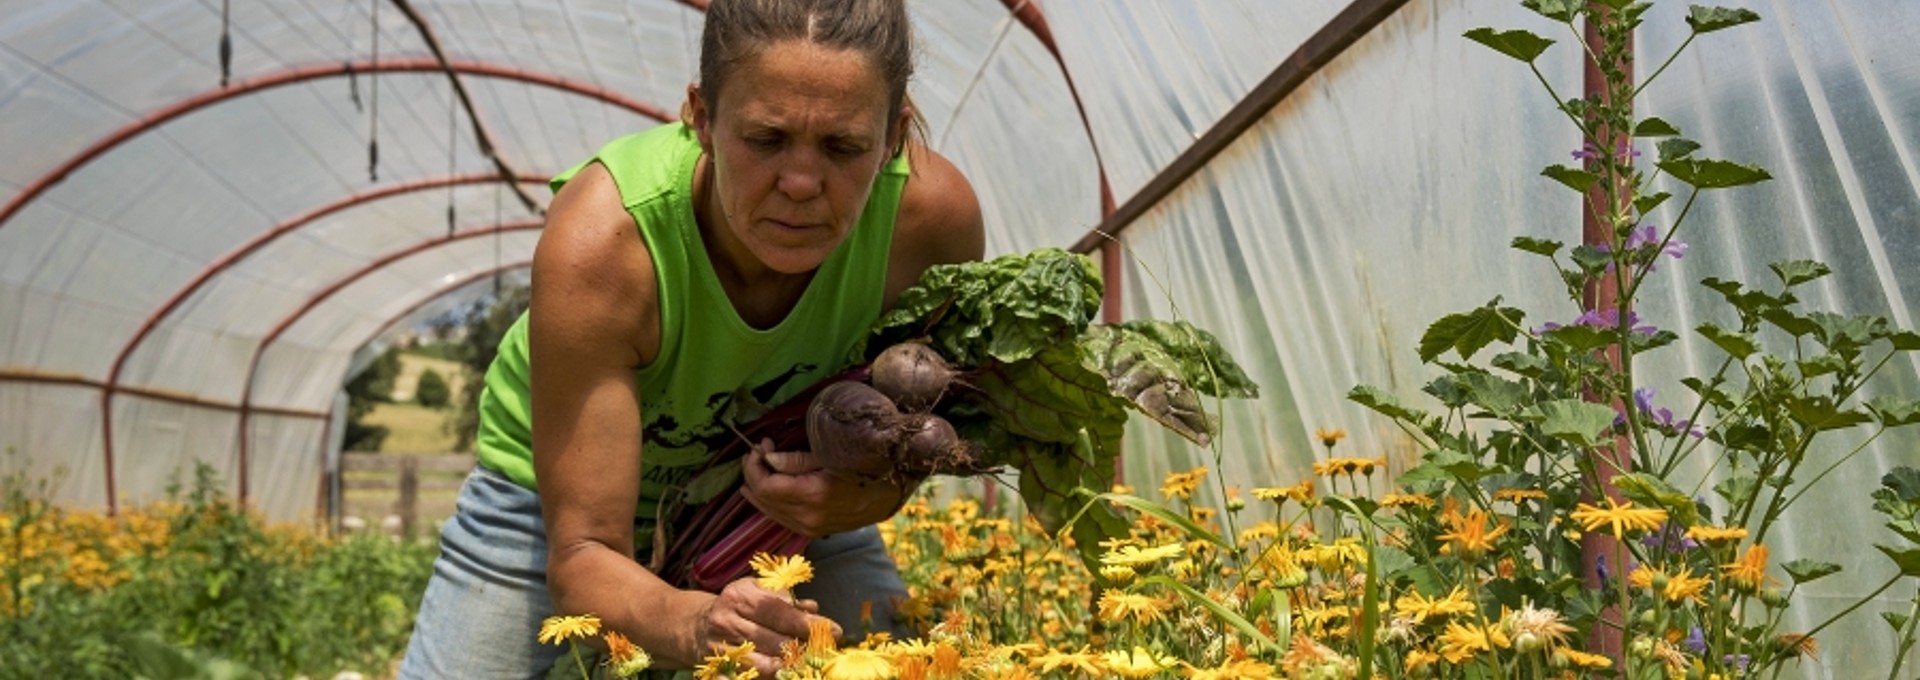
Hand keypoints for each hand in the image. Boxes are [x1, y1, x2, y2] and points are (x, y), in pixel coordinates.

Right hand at [693, 577, 838, 675]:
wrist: (695, 627)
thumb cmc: (737, 607)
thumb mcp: (758, 591)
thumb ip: (786, 598)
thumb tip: (813, 608)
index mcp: (739, 596)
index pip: (780, 611)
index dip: (808, 623)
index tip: (834, 630)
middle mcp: (727, 621)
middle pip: (774, 640)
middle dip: (804, 647)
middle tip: (825, 651)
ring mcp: (719, 648)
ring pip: (763, 664)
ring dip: (790, 666)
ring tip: (808, 664)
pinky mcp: (716, 670)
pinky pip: (749, 678)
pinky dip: (769, 677)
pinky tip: (785, 674)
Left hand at [741, 438, 911, 536]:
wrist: (891, 492)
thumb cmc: (864, 465)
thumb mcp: (831, 455)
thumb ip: (796, 460)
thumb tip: (767, 458)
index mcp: (813, 496)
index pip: (766, 485)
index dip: (755, 465)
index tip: (761, 445)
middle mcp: (808, 518)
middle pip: (764, 499)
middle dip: (753, 474)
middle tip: (756, 453)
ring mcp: (811, 528)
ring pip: (769, 512)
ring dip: (758, 489)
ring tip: (757, 467)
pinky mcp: (814, 531)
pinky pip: (782, 518)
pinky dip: (770, 502)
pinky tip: (768, 489)